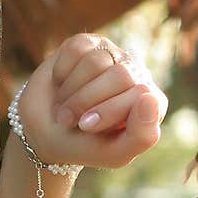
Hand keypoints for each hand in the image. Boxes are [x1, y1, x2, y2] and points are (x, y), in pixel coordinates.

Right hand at [15, 34, 167, 170]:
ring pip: (96, 62)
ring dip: (72, 91)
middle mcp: (136, 75)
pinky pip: (76, 49)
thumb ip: (142, 137)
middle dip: (87, 101)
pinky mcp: (89, 43)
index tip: (87, 128)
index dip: (108, 112)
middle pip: (120, 76)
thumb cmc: (86, 146)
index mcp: (152, 103)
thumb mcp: (115, 154)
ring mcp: (113, 55)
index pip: (140, 95)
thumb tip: (150, 98)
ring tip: (66, 107)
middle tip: (71, 120)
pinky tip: (63, 85)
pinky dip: (62, 73)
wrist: (46, 132)